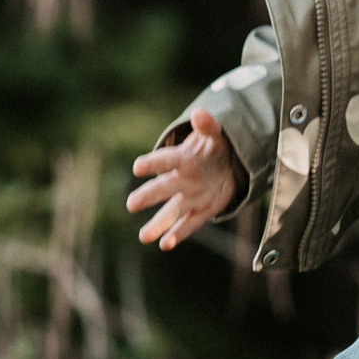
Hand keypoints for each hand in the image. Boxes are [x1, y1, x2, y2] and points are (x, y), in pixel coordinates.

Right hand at [129, 106, 244, 251]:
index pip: (166, 160)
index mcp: (183, 159)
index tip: (137, 167)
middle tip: (131, 204)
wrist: (227, 163)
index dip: (153, 163)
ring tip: (143, 237)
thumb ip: (207, 125)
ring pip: (171, 212)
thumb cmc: (215, 145)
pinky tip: (165, 244)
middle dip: (149, 196)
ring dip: (158, 224)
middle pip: (164, 188)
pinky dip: (178, 234)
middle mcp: (182, 180)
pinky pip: (189, 224)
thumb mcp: (215, 133)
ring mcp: (190, 197)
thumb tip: (199, 113)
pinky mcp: (202, 211)